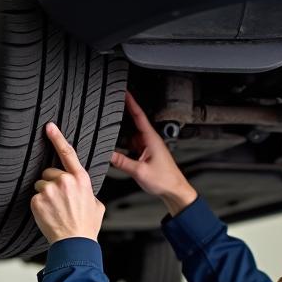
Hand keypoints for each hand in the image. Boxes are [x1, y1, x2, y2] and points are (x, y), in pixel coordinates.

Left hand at [30, 123, 105, 243]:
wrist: (74, 242)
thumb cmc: (86, 226)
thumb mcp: (96, 204)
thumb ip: (88, 192)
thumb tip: (83, 192)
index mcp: (81, 179)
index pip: (68, 153)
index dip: (57, 138)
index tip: (49, 127)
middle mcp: (65, 181)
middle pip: (49, 172)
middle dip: (51, 183)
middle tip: (59, 201)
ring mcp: (50, 190)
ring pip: (40, 185)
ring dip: (44, 195)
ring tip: (55, 210)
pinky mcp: (38, 200)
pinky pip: (34, 198)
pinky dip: (39, 206)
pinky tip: (49, 215)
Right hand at [110, 92, 196, 216]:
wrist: (174, 190)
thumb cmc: (164, 180)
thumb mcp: (139, 171)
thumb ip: (122, 162)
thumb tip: (107, 155)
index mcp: (151, 139)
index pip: (139, 116)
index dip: (131, 102)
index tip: (124, 92)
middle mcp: (149, 140)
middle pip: (133, 123)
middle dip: (122, 115)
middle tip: (110, 107)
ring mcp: (147, 147)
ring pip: (131, 135)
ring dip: (121, 133)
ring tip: (108, 128)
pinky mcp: (146, 154)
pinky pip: (132, 145)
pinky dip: (123, 144)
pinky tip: (115, 147)